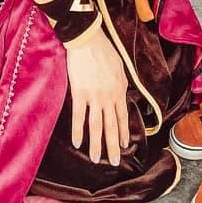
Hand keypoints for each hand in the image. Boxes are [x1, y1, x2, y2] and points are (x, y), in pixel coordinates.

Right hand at [66, 28, 128, 165]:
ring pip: (96, 126)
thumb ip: (120, 84)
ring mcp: (94, 97)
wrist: (88, 40)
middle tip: (115, 161)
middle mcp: (109, 97)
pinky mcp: (79, 93)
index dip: (123, 132)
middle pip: (111, 126)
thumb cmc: (104, 50)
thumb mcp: (120, 68)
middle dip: (113, 146)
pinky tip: (77, 143)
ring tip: (96, 159)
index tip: (124, 144)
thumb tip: (121, 95)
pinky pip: (78, 117)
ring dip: (96, 144)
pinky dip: (78, 131)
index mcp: (119, 90)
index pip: (123, 117)